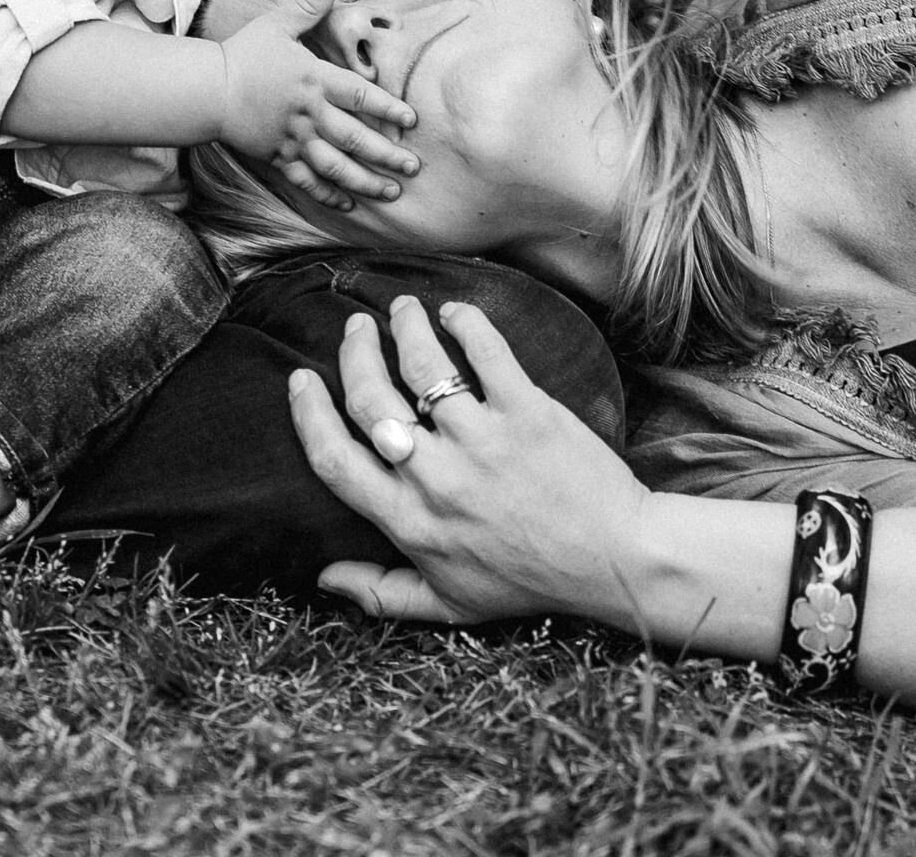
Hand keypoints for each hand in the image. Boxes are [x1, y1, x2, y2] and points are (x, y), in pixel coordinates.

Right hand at [218, 0, 418, 209]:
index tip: (412, 121)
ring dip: (366, 181)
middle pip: (356, 139)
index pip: (360, 97)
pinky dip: (328, 194)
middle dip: (388, 154)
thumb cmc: (244, 54)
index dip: (388, 109)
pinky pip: (307, 181)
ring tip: (392, 191)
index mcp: (314, 80)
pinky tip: (349, 203)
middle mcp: (309, 114)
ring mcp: (294, 139)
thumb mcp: (276, 25)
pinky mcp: (278, 157)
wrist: (207, 90)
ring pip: (336, 166)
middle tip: (414, 167)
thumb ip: (308, 6)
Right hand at [287, 294, 651, 625]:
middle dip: (353, 354)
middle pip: (369, 400)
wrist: (613, 561)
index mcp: (409, 522)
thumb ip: (381, 595)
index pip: (333, 459)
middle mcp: (437, 479)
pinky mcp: (527, 412)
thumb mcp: (449, 606)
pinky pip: (486, 351)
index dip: (308, 414)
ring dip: (403, 327)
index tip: (302, 381)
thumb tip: (323, 577)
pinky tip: (454, 312)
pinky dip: (463, 322)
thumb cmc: (530, 582)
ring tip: (402, 310)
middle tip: (355, 329)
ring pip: (421, 364)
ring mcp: (482, 442)